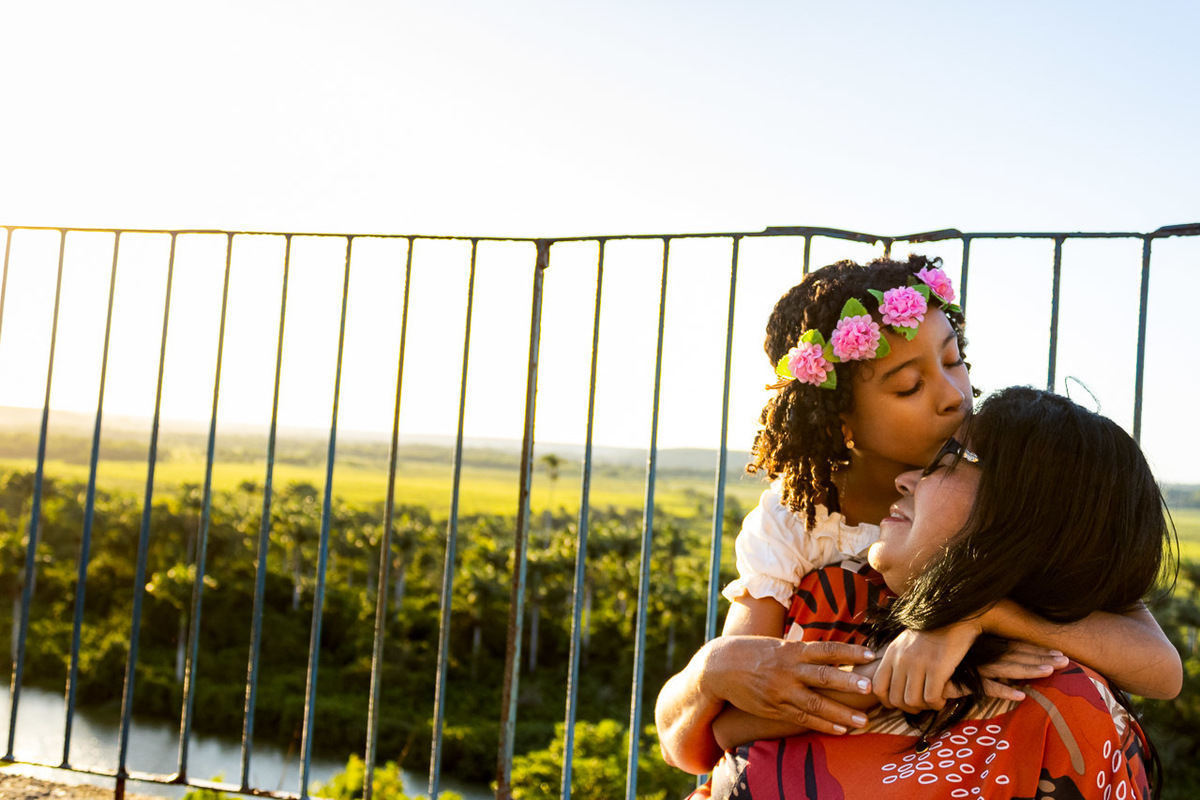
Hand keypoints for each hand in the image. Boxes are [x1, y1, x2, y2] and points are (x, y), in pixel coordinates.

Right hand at [705, 636, 876, 734]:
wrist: (719, 667)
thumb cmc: (752, 652)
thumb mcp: (777, 646)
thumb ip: (801, 652)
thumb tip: (829, 654)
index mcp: (791, 650)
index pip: (827, 650)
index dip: (850, 652)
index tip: (871, 654)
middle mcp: (789, 670)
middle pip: (824, 677)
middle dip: (848, 683)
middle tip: (870, 688)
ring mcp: (781, 691)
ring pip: (816, 704)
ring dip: (841, 714)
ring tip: (864, 721)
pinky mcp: (774, 709)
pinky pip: (803, 719)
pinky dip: (823, 725)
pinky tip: (841, 730)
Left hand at [872, 621, 980, 713]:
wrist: (955, 616)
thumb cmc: (932, 632)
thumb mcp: (905, 643)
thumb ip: (897, 661)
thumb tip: (893, 685)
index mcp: (891, 653)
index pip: (878, 687)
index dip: (888, 701)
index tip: (902, 702)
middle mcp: (901, 659)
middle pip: (896, 699)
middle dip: (910, 708)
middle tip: (923, 704)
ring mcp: (918, 663)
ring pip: (913, 701)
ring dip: (925, 707)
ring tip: (934, 701)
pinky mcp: (937, 667)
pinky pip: (931, 697)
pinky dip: (937, 703)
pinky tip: (943, 698)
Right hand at [944, 641, 1068, 702]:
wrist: (913, 668)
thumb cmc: (940, 663)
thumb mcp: (966, 659)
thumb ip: (985, 659)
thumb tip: (1008, 665)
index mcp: (983, 647)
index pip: (1015, 646)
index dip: (1037, 650)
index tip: (1060, 652)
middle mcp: (980, 653)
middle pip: (1016, 655)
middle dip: (1041, 657)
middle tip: (1066, 660)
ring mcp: (972, 666)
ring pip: (1005, 667)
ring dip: (1028, 669)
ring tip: (1049, 671)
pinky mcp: (962, 680)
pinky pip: (986, 686)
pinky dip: (1003, 690)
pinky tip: (1021, 695)